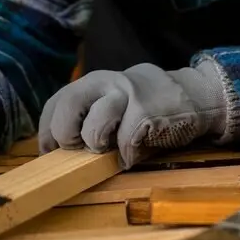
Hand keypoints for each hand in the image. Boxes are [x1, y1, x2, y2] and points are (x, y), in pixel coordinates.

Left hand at [38, 62, 230, 167]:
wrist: (191, 94)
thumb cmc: (143, 106)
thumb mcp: (111, 101)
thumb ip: (87, 114)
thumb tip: (56, 148)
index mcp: (90, 83)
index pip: (55, 104)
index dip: (48, 132)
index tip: (52, 150)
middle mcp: (104, 83)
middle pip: (67, 108)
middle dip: (67, 135)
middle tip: (81, 147)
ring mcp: (127, 96)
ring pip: (94, 127)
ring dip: (98, 145)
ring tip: (110, 148)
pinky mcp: (147, 113)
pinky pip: (125, 143)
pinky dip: (126, 156)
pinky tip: (132, 154)